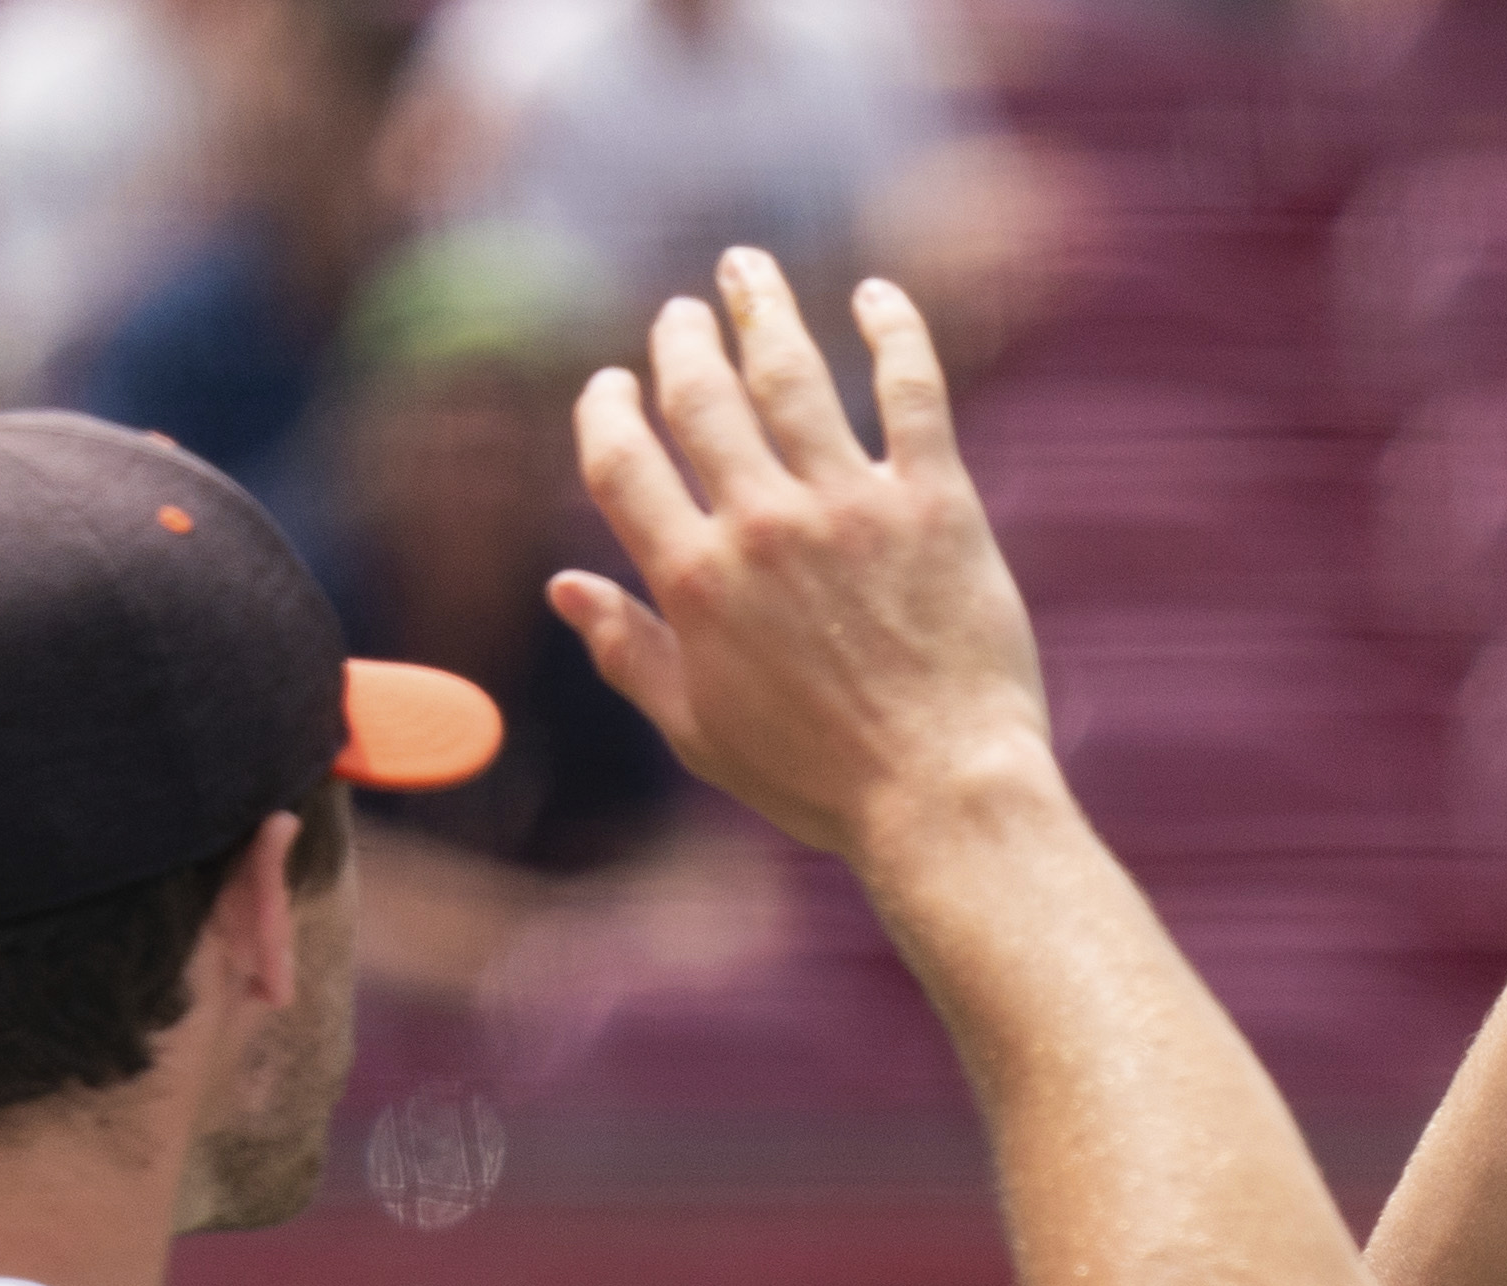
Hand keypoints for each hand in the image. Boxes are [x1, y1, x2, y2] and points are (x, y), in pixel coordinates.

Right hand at [555, 253, 1056, 864]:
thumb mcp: (700, 729)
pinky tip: (875, 296)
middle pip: (701, 396)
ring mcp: (850, 506)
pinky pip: (911, 388)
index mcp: (694, 581)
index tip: (613, 385)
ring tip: (748, 269)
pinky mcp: (936, 501)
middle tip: (682, 312)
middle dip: (680, 339)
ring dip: (762, 308)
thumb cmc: (820, 779)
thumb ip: (629, 650)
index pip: (623, 460)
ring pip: (791, 371)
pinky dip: (892, 331)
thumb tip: (563, 588)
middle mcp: (762, 526)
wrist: (943, 796)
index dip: (607, 410)